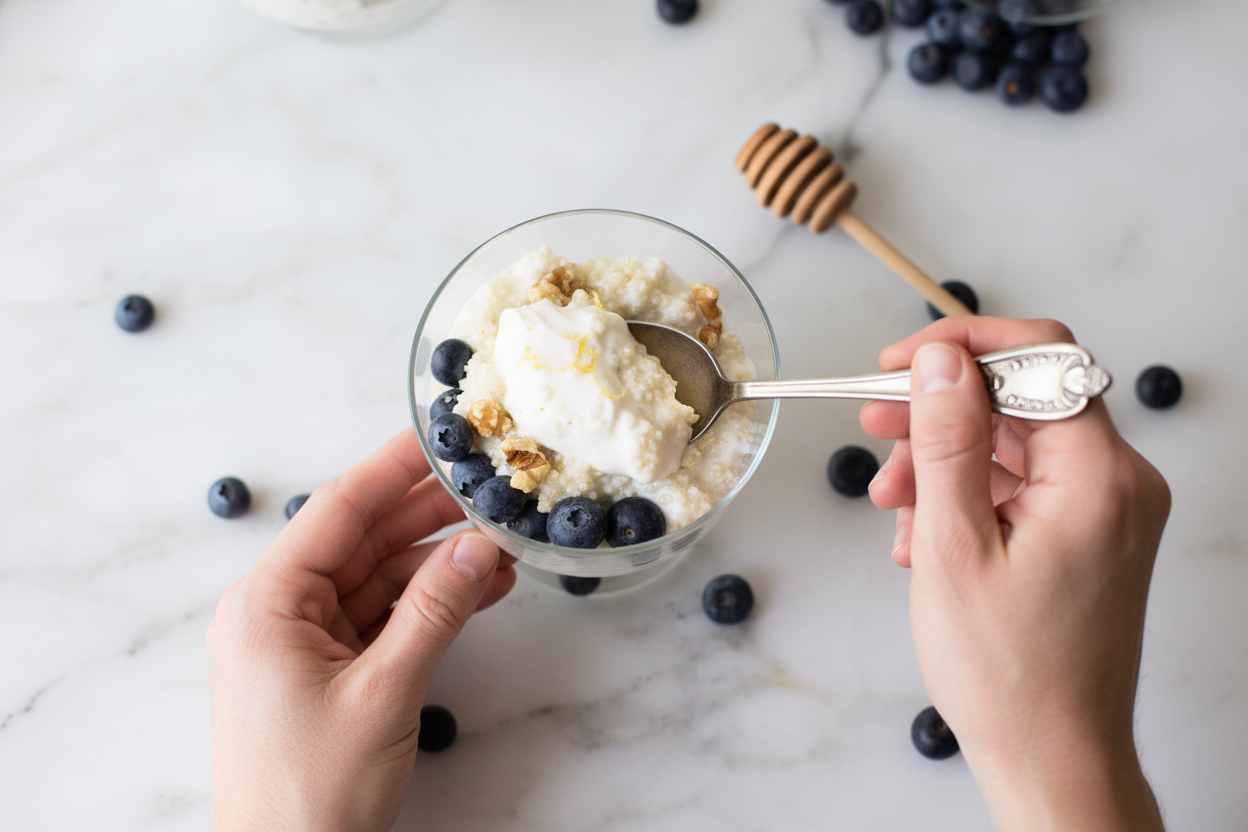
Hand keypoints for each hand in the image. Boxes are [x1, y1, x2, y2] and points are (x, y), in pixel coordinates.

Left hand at [206, 428, 515, 831]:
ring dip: (438, 563)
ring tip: (501, 544)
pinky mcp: (327, 669)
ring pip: (378, 578)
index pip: (337, 510)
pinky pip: (382, 617)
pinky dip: (429, 605)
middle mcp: (277, 612)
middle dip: (428, 516)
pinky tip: (481, 589)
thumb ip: (433, 612)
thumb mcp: (382, 694)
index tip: (439, 434)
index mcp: (265, 604)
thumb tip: (479, 546)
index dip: (393, 468)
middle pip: (361, 539)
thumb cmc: (309, 794)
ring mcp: (302, 641)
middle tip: (487, 486)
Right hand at [861, 317, 1167, 830]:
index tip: (899, 364)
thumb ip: (947, 441)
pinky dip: (966, 495)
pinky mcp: (1087, 533)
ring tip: (891, 503)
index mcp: (1099, 478)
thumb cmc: (1009, 673)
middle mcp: (1118, 483)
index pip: (1040, 359)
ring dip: (943, 461)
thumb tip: (939, 361)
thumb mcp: (953, 545)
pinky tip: (922, 533)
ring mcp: (1105, 510)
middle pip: (1020, 400)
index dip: (962, 348)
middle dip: (939, 411)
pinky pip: (1020, 486)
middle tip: (876, 426)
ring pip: (1012, 444)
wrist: (1052, 755)